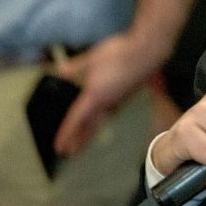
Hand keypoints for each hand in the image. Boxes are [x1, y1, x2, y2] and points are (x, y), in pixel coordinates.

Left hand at [52, 32, 163, 155]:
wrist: (147, 52)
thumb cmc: (119, 55)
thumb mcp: (91, 59)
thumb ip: (74, 67)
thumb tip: (58, 72)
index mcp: (95, 97)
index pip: (76, 120)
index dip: (66, 134)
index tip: (58, 147)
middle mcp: (107, 103)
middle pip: (90, 126)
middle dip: (80, 140)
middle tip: (71, 153)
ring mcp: (119, 100)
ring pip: (101, 120)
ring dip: (91, 131)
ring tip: (85, 138)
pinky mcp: (126, 94)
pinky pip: (110, 113)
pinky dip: (101, 120)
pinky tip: (102, 115)